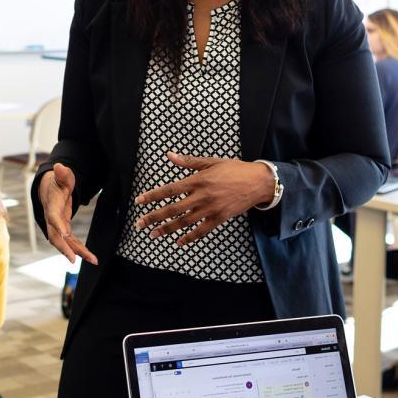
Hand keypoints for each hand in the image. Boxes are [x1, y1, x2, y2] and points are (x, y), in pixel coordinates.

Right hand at [38, 164, 97, 265]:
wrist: (49, 189)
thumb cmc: (58, 182)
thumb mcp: (62, 176)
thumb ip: (62, 174)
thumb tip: (60, 167)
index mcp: (51, 205)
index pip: (53, 216)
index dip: (57, 225)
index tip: (65, 233)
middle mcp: (52, 219)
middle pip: (55, 236)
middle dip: (64, 248)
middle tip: (74, 259)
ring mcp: (57, 226)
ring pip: (64, 242)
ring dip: (77, 252)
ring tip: (93, 260)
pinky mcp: (63, 230)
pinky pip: (71, 242)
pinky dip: (80, 250)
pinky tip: (91, 258)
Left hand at [134, 152, 273, 245]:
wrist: (257, 182)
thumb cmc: (234, 169)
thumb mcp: (211, 162)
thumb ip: (189, 162)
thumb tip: (170, 155)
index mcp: (197, 180)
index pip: (169, 189)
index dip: (153, 196)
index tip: (139, 202)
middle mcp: (201, 196)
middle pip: (172, 209)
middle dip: (154, 217)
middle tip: (140, 224)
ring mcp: (210, 209)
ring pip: (184, 222)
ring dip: (167, 229)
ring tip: (154, 234)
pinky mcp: (219, 218)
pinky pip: (201, 231)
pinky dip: (190, 237)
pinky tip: (179, 242)